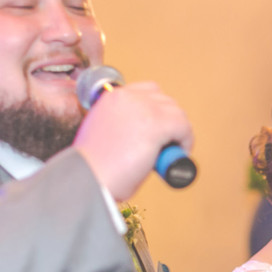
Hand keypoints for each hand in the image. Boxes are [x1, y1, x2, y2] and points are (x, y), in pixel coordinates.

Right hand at [73, 80, 194, 199]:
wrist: (86, 179)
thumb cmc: (92, 168)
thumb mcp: (106, 135)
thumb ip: (124, 127)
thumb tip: (145, 137)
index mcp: (111, 97)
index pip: (146, 91)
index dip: (157, 111)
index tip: (157, 131)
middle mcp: (127, 97)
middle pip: (164, 100)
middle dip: (169, 121)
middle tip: (165, 145)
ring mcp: (143, 108)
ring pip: (177, 113)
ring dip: (179, 132)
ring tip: (170, 153)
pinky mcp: (156, 124)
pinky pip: (184, 127)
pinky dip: (186, 142)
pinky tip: (178, 155)